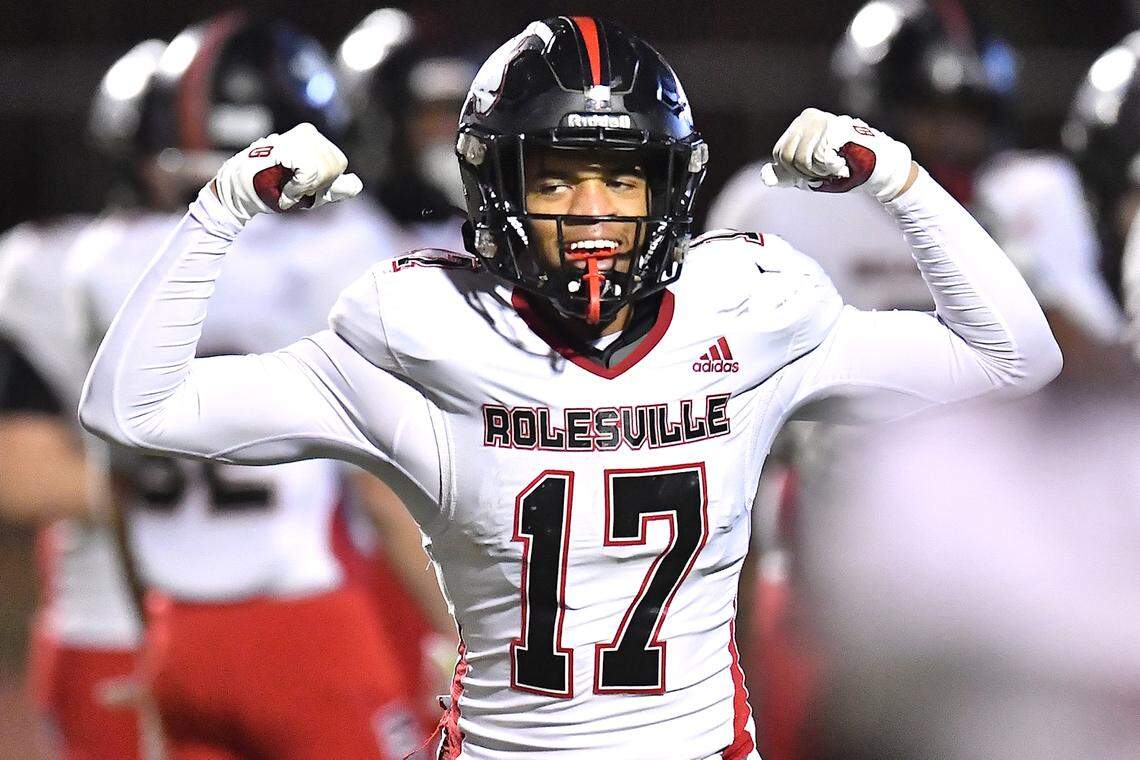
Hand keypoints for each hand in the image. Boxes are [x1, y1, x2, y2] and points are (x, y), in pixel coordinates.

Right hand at [212, 123, 362, 221]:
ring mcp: (299, 137)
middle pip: (337, 167)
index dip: (324, 182)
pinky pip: (312, 174)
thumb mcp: (311, 192)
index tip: (300, 183)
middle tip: (292, 185)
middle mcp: (309, 133)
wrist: (241, 191)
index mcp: (314, 139)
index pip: (339, 164)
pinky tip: (285, 185)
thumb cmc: (273, 189)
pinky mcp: (292, 145)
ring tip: (286, 184)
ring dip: (306, 186)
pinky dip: (299, 187)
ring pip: (326, 170)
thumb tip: (357, 183)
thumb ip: (334, 188)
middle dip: (317, 183)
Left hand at [760, 108, 913, 201]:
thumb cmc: (846, 169)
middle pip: (786, 157)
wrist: (879, 169)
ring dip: (820, 171)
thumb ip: (787, 173)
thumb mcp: (810, 172)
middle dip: (806, 173)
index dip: (794, 172)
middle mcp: (810, 117)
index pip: (779, 154)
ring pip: (801, 159)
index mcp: (801, 124)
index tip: (816, 172)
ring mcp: (823, 121)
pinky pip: (819, 158)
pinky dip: (831, 168)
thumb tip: (764, 177)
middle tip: (827, 170)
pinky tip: (843, 162)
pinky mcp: (836, 128)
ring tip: (837, 165)